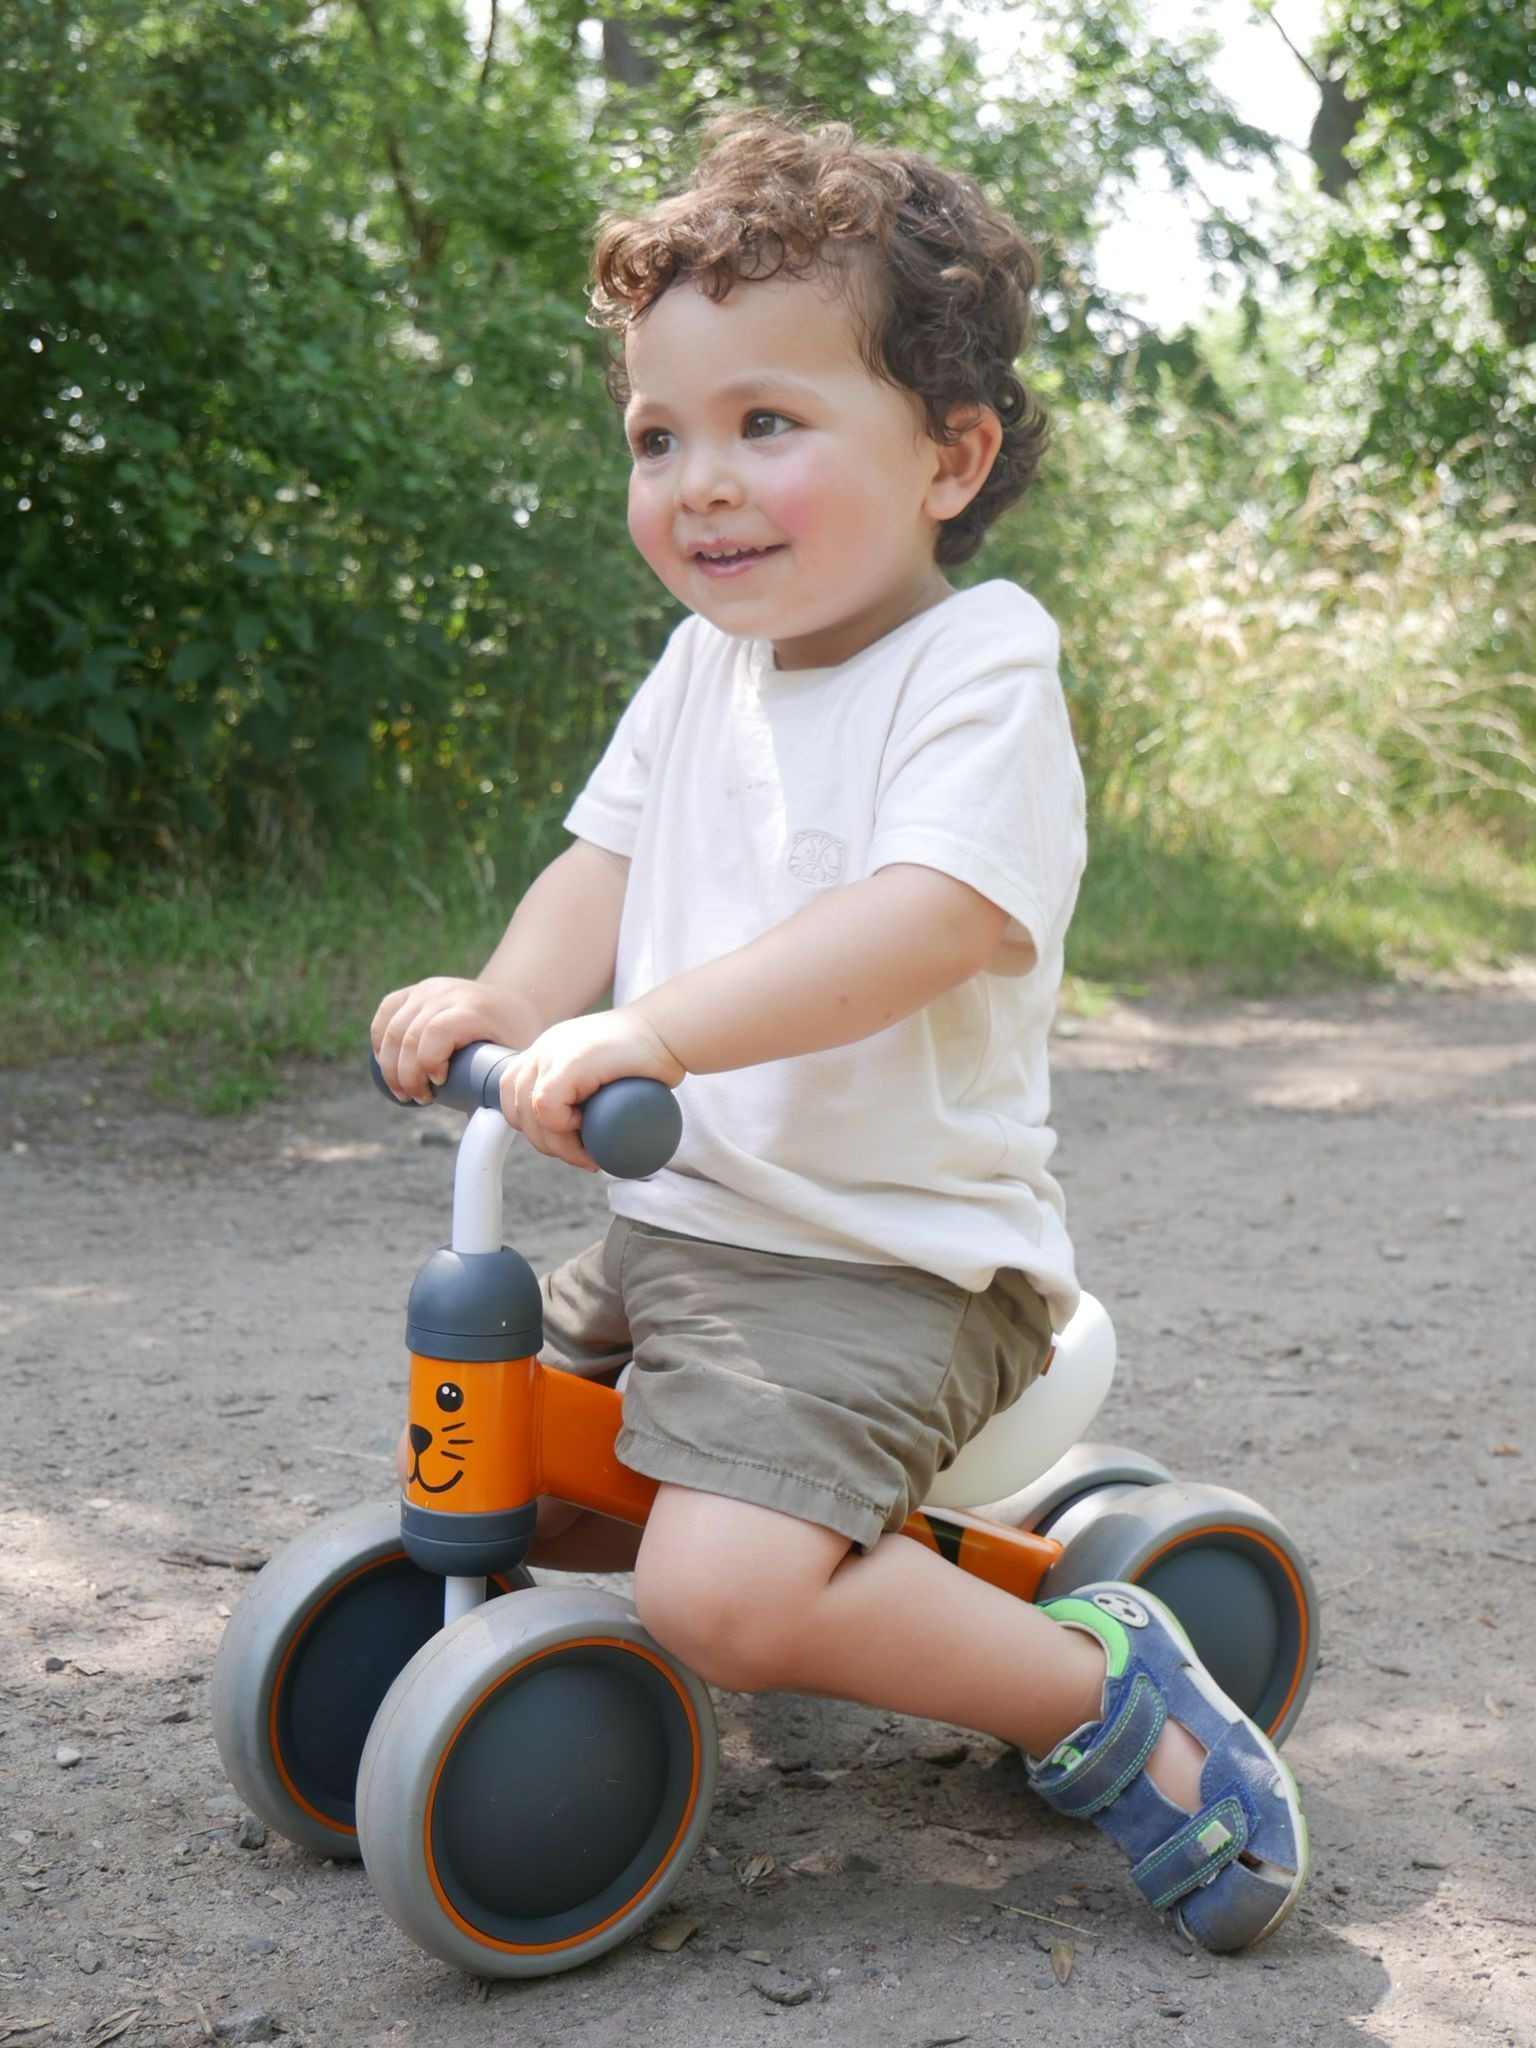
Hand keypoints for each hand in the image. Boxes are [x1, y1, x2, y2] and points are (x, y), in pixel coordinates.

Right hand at [371, 977, 539, 1103]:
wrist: (510, 1002)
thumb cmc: (514, 1038)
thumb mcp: (513, 1060)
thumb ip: (497, 1092)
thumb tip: (483, 1132)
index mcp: (474, 1008)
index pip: (437, 1031)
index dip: (428, 1061)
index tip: (438, 1085)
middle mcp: (448, 993)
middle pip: (410, 1034)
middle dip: (406, 1075)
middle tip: (419, 1099)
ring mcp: (428, 989)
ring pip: (393, 1027)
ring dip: (389, 1065)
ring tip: (403, 1092)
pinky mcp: (415, 990)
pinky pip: (386, 1011)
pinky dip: (380, 1039)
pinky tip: (383, 1063)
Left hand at [499, 1008, 684, 1171]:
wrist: (671, 1032)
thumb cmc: (650, 1057)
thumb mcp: (604, 1074)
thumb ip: (585, 1091)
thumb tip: (581, 1131)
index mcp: (547, 1053)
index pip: (514, 1096)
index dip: (534, 1127)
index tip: (568, 1142)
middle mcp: (543, 1049)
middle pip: (517, 1109)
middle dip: (547, 1143)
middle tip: (583, 1155)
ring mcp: (552, 1052)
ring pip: (530, 1112)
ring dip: (557, 1143)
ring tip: (588, 1152)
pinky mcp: (569, 1062)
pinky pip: (545, 1105)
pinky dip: (562, 1126)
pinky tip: (586, 1128)